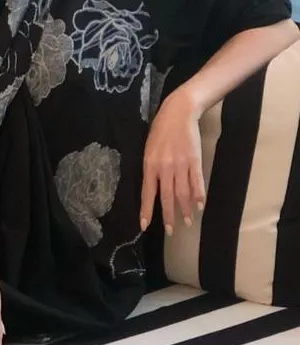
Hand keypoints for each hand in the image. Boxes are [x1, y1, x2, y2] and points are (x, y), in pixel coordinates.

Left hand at [140, 91, 205, 234]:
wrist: (178, 113)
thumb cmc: (161, 130)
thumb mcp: (149, 148)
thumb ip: (150, 168)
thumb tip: (152, 187)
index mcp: (150, 164)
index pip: (147, 192)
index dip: (146, 210)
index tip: (145, 226)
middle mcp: (165, 167)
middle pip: (166, 197)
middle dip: (168, 216)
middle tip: (171, 231)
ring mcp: (181, 165)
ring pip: (183, 193)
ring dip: (185, 209)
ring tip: (188, 222)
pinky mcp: (195, 161)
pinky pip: (197, 182)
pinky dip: (199, 195)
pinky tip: (200, 206)